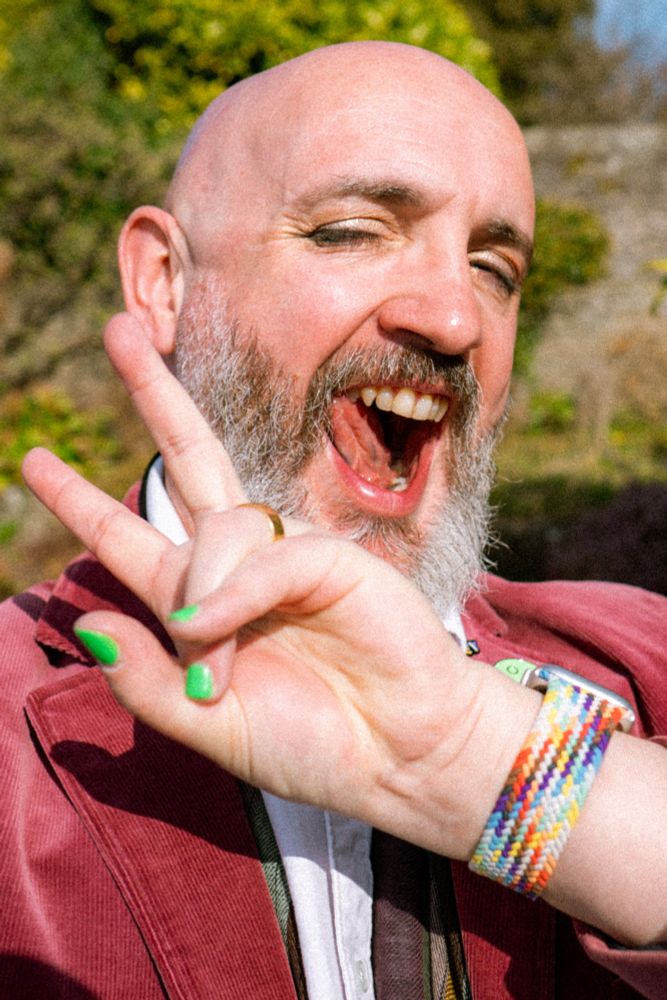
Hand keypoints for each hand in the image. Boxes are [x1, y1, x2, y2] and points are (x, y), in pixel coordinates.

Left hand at [23, 315, 666, 944]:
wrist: (400, 758)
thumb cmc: (313, 743)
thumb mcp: (208, 727)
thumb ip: (147, 684)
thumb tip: (89, 624)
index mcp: (204, 600)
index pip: (135, 535)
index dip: (84, 501)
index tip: (38, 460)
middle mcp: (240, 564)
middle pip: (189, 458)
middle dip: (155, 393)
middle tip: (119, 328)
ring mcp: (286, 554)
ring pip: (215, 529)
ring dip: (198, 599)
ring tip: (214, 675)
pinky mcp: (330, 557)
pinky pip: (263, 557)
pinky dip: (230, 595)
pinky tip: (213, 633)